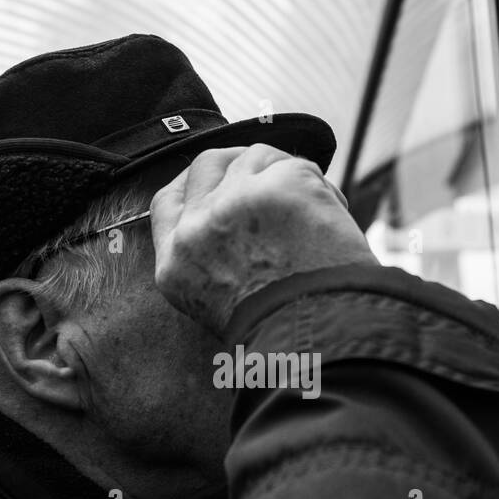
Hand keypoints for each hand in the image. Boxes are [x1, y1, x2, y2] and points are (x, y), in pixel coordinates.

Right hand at [149, 144, 376, 333]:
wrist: (317, 340)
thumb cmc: (281, 334)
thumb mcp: (216, 302)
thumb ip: (211, 256)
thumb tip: (232, 209)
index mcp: (175, 264)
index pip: (167, 201)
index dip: (195, 183)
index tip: (220, 180)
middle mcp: (196, 229)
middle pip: (207, 164)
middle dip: (239, 163)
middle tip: (270, 174)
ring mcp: (235, 203)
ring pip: (255, 158)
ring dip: (283, 174)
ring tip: (310, 210)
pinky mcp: (278, 187)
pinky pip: (297, 165)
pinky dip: (319, 187)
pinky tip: (332, 215)